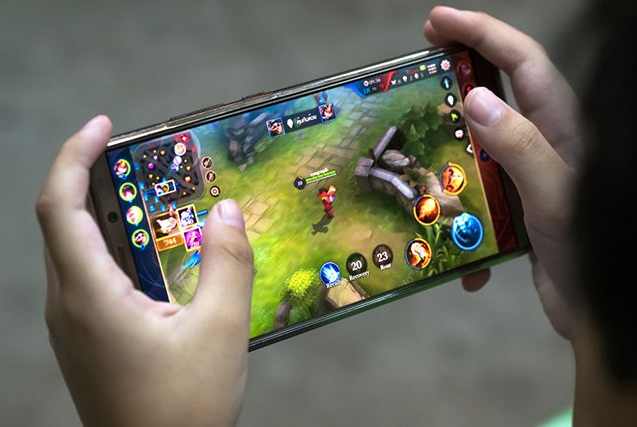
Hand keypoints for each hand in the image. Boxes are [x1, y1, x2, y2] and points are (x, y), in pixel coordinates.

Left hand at [36, 116, 253, 426]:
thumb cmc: (184, 406)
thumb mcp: (220, 330)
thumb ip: (228, 264)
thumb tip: (228, 210)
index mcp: (89, 296)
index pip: (59, 207)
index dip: (74, 156)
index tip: (104, 125)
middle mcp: (67, 304)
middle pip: (62, 222)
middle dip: (92, 177)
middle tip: (141, 157)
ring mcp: (72, 325)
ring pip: (74, 250)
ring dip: (104, 214)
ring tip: (152, 198)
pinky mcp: (86, 339)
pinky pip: (88, 276)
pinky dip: (113, 247)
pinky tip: (154, 255)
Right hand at [425, 7, 577, 337]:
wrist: (598, 310)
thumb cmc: (589, 250)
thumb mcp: (553, 194)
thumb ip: (519, 145)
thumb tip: (475, 97)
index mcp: (561, 128)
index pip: (523, 62)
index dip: (481, 33)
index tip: (437, 21)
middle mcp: (544, 142)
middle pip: (502, 89)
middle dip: (464, 67)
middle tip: (423, 57)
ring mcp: (528, 173)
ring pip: (483, 139)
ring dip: (451, 139)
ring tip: (416, 136)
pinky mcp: (515, 204)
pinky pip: (478, 189)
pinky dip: (458, 206)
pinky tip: (444, 232)